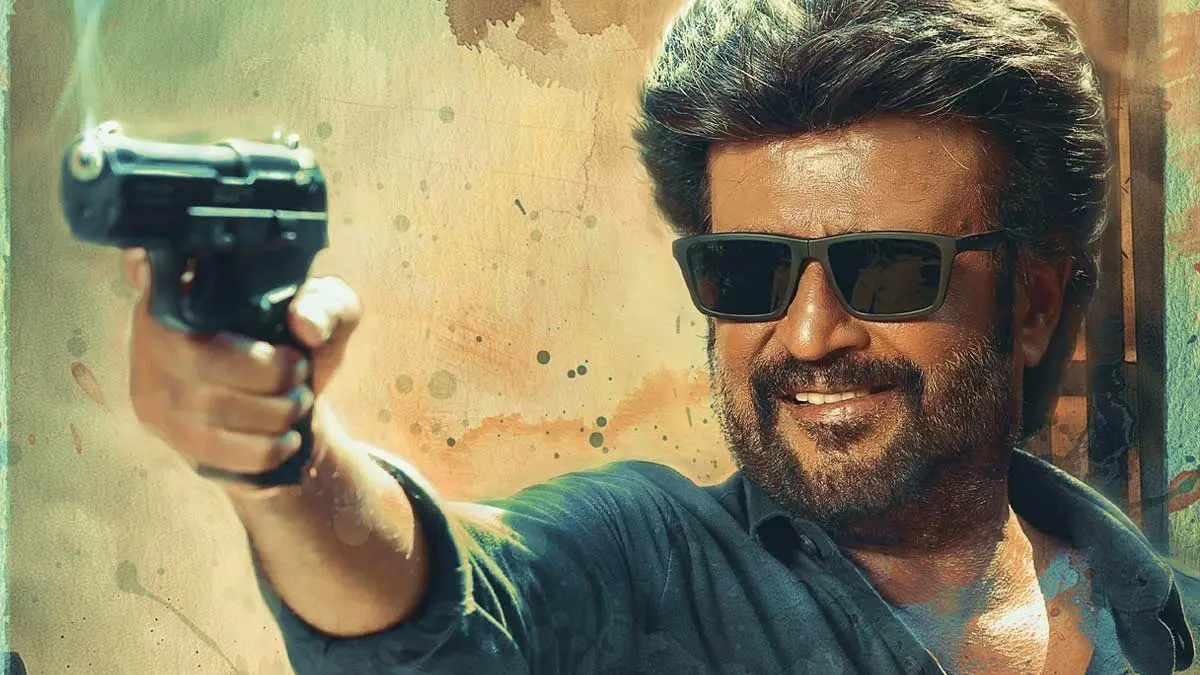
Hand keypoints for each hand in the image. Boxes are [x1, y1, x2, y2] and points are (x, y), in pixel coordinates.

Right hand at [123, 248, 361, 493]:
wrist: (293, 408)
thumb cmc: (301, 344)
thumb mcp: (329, 314)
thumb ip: (327, 306)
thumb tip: (303, 324)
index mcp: (189, 280)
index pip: (145, 263)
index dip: (142, 265)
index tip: (152, 266)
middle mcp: (154, 325)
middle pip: (200, 356)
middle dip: (270, 376)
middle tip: (302, 375)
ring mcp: (150, 377)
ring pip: (207, 407)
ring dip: (272, 413)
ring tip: (298, 405)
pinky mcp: (160, 424)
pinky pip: (208, 448)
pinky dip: (259, 450)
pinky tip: (285, 440)